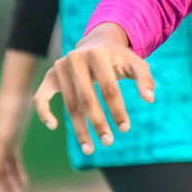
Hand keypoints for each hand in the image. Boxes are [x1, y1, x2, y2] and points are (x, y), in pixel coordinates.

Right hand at [0, 90, 32, 191]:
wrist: (19, 95)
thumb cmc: (7, 115)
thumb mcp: (3, 139)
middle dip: (0, 189)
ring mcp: (0, 145)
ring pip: (4, 170)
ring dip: (11, 184)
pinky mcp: (11, 142)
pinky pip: (13, 162)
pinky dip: (18, 173)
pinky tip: (25, 183)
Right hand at [33, 22, 155, 155]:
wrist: (97, 43)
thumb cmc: (119, 58)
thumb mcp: (135, 63)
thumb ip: (145, 79)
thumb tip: (150, 99)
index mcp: (98, 54)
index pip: (109, 88)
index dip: (117, 110)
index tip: (125, 128)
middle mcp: (76, 59)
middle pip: (86, 98)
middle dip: (98, 122)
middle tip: (108, 142)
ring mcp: (60, 67)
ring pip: (69, 104)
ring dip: (79, 128)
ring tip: (90, 148)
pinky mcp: (50, 76)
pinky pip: (41, 96)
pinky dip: (44, 112)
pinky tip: (53, 125)